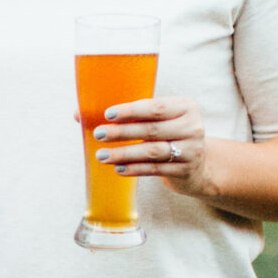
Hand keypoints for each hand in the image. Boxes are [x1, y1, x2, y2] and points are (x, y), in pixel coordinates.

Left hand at [94, 94, 209, 195]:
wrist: (199, 165)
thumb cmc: (168, 134)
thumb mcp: (158, 120)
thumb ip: (128, 115)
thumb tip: (78, 114)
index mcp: (185, 107)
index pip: (155, 107)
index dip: (131, 111)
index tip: (108, 114)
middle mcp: (192, 127)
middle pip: (151, 130)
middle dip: (122, 132)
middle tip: (99, 134)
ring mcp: (191, 150)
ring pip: (152, 151)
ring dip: (124, 153)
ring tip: (102, 156)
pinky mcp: (185, 170)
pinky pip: (155, 169)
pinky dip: (134, 169)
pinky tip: (118, 168)